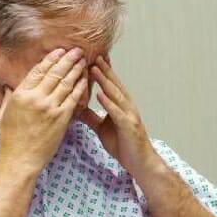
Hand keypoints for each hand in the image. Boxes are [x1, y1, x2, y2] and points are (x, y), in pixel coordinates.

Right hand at [0, 47, 89, 173]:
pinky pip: (73, 99)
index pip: (38, 70)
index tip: (59, 51)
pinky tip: (85, 79)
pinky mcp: (61, 119)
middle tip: (77, 50)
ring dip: (76, 70)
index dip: (50, 59)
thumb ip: (9, 97)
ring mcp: (50, 108)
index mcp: (20, 94)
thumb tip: (10, 87)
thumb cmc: (10, 139)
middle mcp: (36, 98)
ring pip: (66, 83)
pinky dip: (80, 87)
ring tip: (83, 60)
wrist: (20, 160)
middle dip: (67, 59)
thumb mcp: (3, 114)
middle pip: (55, 73)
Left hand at [75, 54, 158, 177]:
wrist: (140, 162)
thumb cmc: (123, 145)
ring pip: (116, 94)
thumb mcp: (102, 128)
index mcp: (120, 105)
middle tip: (92, 54)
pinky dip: (109, 103)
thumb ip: (92, 117)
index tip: (92, 57)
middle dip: (103, 69)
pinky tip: (100, 95)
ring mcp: (129, 115)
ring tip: (94, 68)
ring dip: (105, 81)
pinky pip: (117, 112)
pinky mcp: (129, 126)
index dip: (102, 71)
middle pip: (114, 84)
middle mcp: (126, 106)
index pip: (110, 85)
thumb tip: (77, 108)